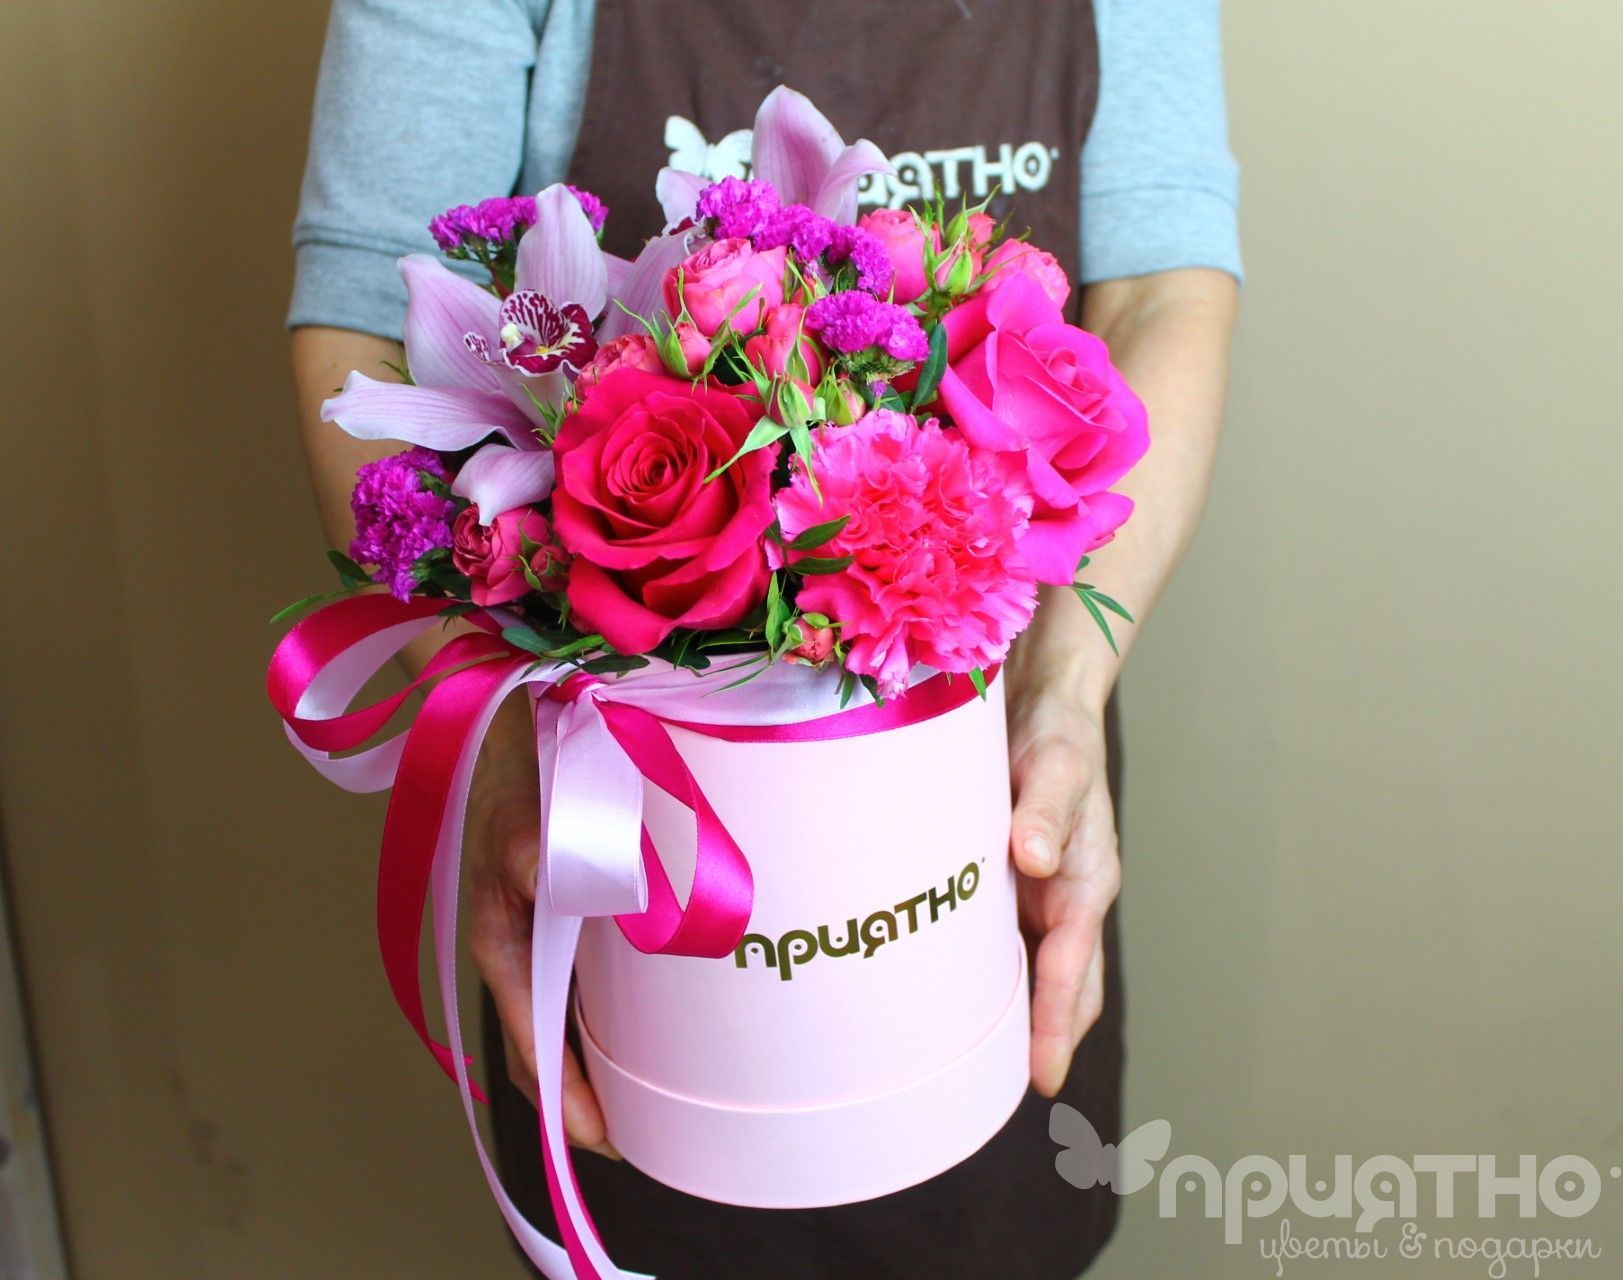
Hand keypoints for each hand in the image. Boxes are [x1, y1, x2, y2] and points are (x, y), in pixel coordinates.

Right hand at [466, 694, 618, 1157]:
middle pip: (551, 1045)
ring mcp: (544, 928)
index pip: (531, 1047)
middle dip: (591, 1095)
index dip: (566, 1102)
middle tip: (647, 1130)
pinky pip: (590, 975)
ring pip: (570, 1014)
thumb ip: (548, 864)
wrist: (520, 711)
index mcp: (500, 944)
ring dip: (604, 1057)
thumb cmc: (517, 773)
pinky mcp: (572, 904)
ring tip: (656, 1093)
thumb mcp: (526, 822)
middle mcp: (521, 946)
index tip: (608, 1140)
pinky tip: (658, 1015)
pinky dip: (616, 1010)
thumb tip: (598, 899)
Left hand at [1007, 673, 1120, 1096]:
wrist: (1047, 701)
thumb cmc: (1055, 732)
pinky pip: (1012, 941)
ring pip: (1040, 971)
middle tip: (1013, 1094)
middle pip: (1065, 986)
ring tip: (988, 1069)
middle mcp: (1069, 896)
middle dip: (1047, 1039)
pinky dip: (1000, 977)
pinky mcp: (1020, 881)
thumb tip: (1038, 858)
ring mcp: (1046, 893)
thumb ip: (1046, 807)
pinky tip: (967, 999)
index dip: (1054, 1021)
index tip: (1041, 1075)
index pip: (1069, 965)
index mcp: (1086, 879)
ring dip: (1025, 1016)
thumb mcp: (1053, 762)